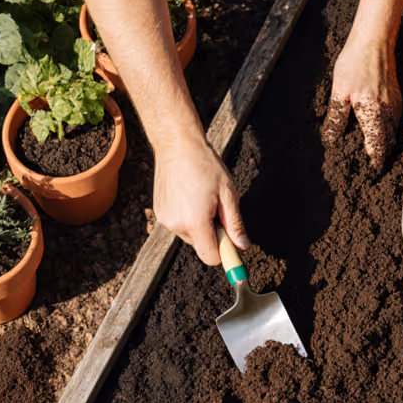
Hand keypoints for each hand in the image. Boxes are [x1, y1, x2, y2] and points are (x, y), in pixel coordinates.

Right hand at [152, 136, 249, 265]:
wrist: (177, 145)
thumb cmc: (205, 165)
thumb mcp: (229, 194)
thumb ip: (235, 224)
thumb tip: (243, 246)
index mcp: (196, 222)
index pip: (211, 257)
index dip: (224, 253)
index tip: (232, 243)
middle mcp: (177, 225)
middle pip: (202, 247)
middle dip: (213, 235)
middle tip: (217, 209)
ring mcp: (165, 219)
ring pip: (191, 237)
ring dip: (200, 225)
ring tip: (202, 199)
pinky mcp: (159, 213)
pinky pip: (179, 225)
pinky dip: (188, 218)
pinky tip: (190, 196)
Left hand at [322, 35, 401, 168]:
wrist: (374, 40)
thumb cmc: (353, 63)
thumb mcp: (339, 91)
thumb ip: (336, 118)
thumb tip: (331, 141)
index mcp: (371, 114)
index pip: (376, 146)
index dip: (375, 161)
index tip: (374, 173)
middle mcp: (387, 112)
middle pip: (388, 142)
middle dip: (384, 156)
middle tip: (378, 168)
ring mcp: (395, 104)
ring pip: (395, 132)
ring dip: (389, 144)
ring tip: (383, 155)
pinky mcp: (397, 97)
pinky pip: (397, 120)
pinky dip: (392, 130)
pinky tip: (386, 132)